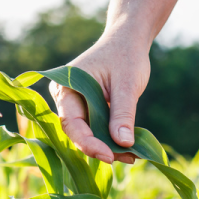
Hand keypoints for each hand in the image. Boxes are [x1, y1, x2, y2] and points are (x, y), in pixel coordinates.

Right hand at [51, 32, 149, 163]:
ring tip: (133, 155)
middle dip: (101, 148)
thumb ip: (123, 113)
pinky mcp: (89, 110)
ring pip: (88, 134)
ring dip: (109, 146)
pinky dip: (112, 139)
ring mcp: (76, 105)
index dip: (89, 143)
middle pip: (78, 132)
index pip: (71, 123)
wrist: (128, 40)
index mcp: (66, 87)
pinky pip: (97, 129)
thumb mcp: (127, 84)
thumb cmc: (125, 55)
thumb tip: (124, 144)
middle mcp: (65, 98)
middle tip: (128, 158)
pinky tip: (130, 148)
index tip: (110, 156)